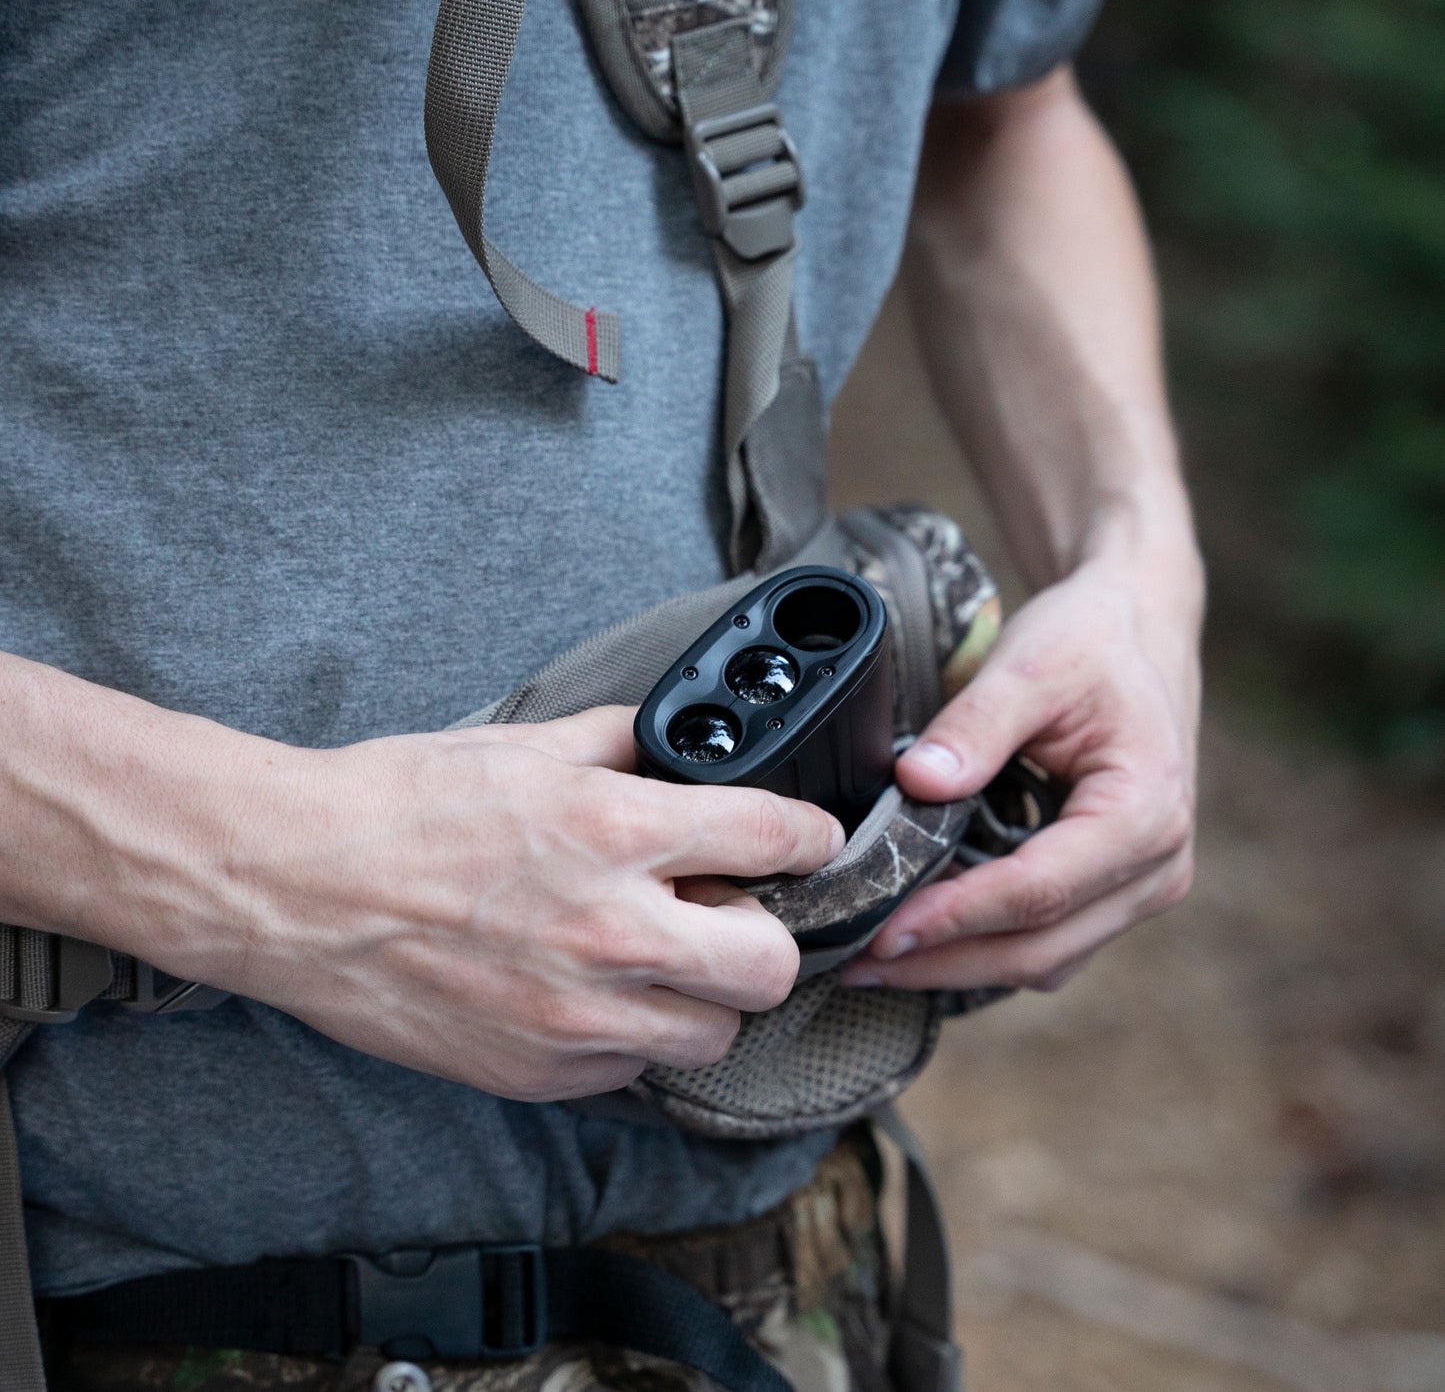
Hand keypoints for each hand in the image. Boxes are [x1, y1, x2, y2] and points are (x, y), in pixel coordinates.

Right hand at [130, 707, 843, 1099]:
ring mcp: (577, 1018)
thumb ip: (621, 744)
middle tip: (724, 910)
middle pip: (772, 964)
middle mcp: (612, 932)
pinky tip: (583, 993)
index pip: (777, 838)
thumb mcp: (524, 743)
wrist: (293, 884)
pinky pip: (633, 1072)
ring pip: (714, 1032)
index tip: (805, 841)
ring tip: (649, 957)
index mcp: (615, 830)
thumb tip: (678, 751)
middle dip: (763, 932)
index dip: (810, 837)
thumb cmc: (398, 805)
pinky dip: (628, 1036)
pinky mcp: (538, 1073)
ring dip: (700, 994)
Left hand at [842, 551, 1201, 993]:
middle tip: (857, 964)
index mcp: (1146, 813)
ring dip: (958, 965)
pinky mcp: (1113, 890)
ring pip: (1042, 959)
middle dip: (943, 962)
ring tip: (874, 958)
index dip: (954, 917)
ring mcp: (1139, 887)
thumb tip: (917, 784)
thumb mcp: (1031, 665)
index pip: (1037, 890)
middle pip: (1039, 949)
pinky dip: (984, 946)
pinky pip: (1048, 942)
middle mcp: (1156, 867)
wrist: (1138, 627)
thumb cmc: (1093, 642)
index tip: (883, 931)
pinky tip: (921, 933)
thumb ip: (975, 726)